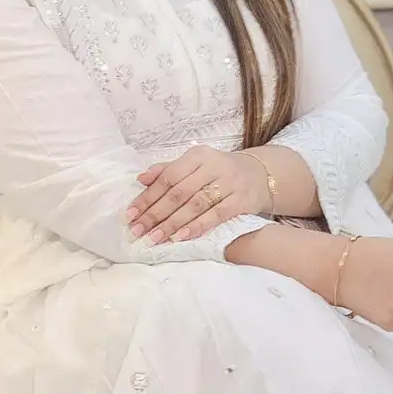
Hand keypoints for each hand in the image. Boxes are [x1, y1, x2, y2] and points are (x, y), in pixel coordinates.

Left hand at [127, 145, 268, 243]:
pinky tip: (180, 237)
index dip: (147, 197)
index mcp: (198, 156)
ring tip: (154, 237)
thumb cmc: (220, 172)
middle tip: (137, 231)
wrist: (262, 175)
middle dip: (155, 214)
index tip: (130, 215)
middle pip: (179, 193)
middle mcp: (213, 166)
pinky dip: (197, 227)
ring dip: (172, 223)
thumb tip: (140, 179)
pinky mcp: (242, 200)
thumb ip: (168, 171)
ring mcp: (229, 183)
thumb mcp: (196, 165)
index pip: (167, 177)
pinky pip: (216, 215)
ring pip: (195, 205)